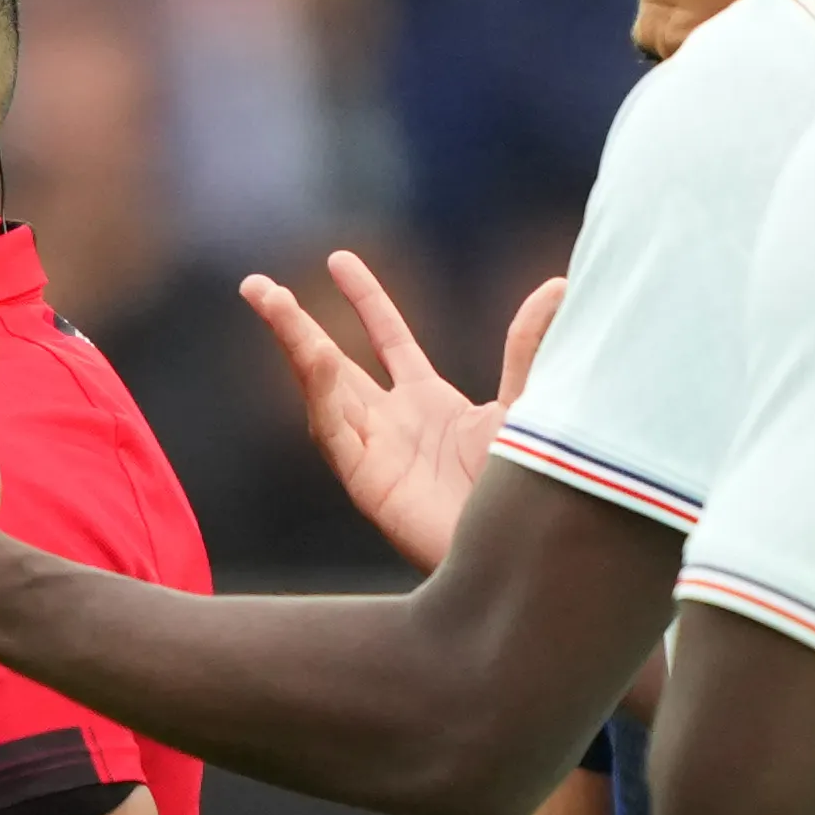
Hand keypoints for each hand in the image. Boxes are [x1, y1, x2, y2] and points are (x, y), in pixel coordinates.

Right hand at [229, 246, 529, 575]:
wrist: (529, 554)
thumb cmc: (528, 491)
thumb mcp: (529, 404)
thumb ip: (529, 347)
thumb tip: (558, 285)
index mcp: (430, 404)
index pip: (388, 339)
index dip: (366, 299)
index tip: (339, 260)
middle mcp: (394, 426)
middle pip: (333, 361)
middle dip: (293, 323)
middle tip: (256, 285)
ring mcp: (376, 454)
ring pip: (322, 389)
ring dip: (294, 343)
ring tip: (268, 299)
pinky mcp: (368, 485)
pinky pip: (334, 431)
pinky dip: (321, 393)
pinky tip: (313, 355)